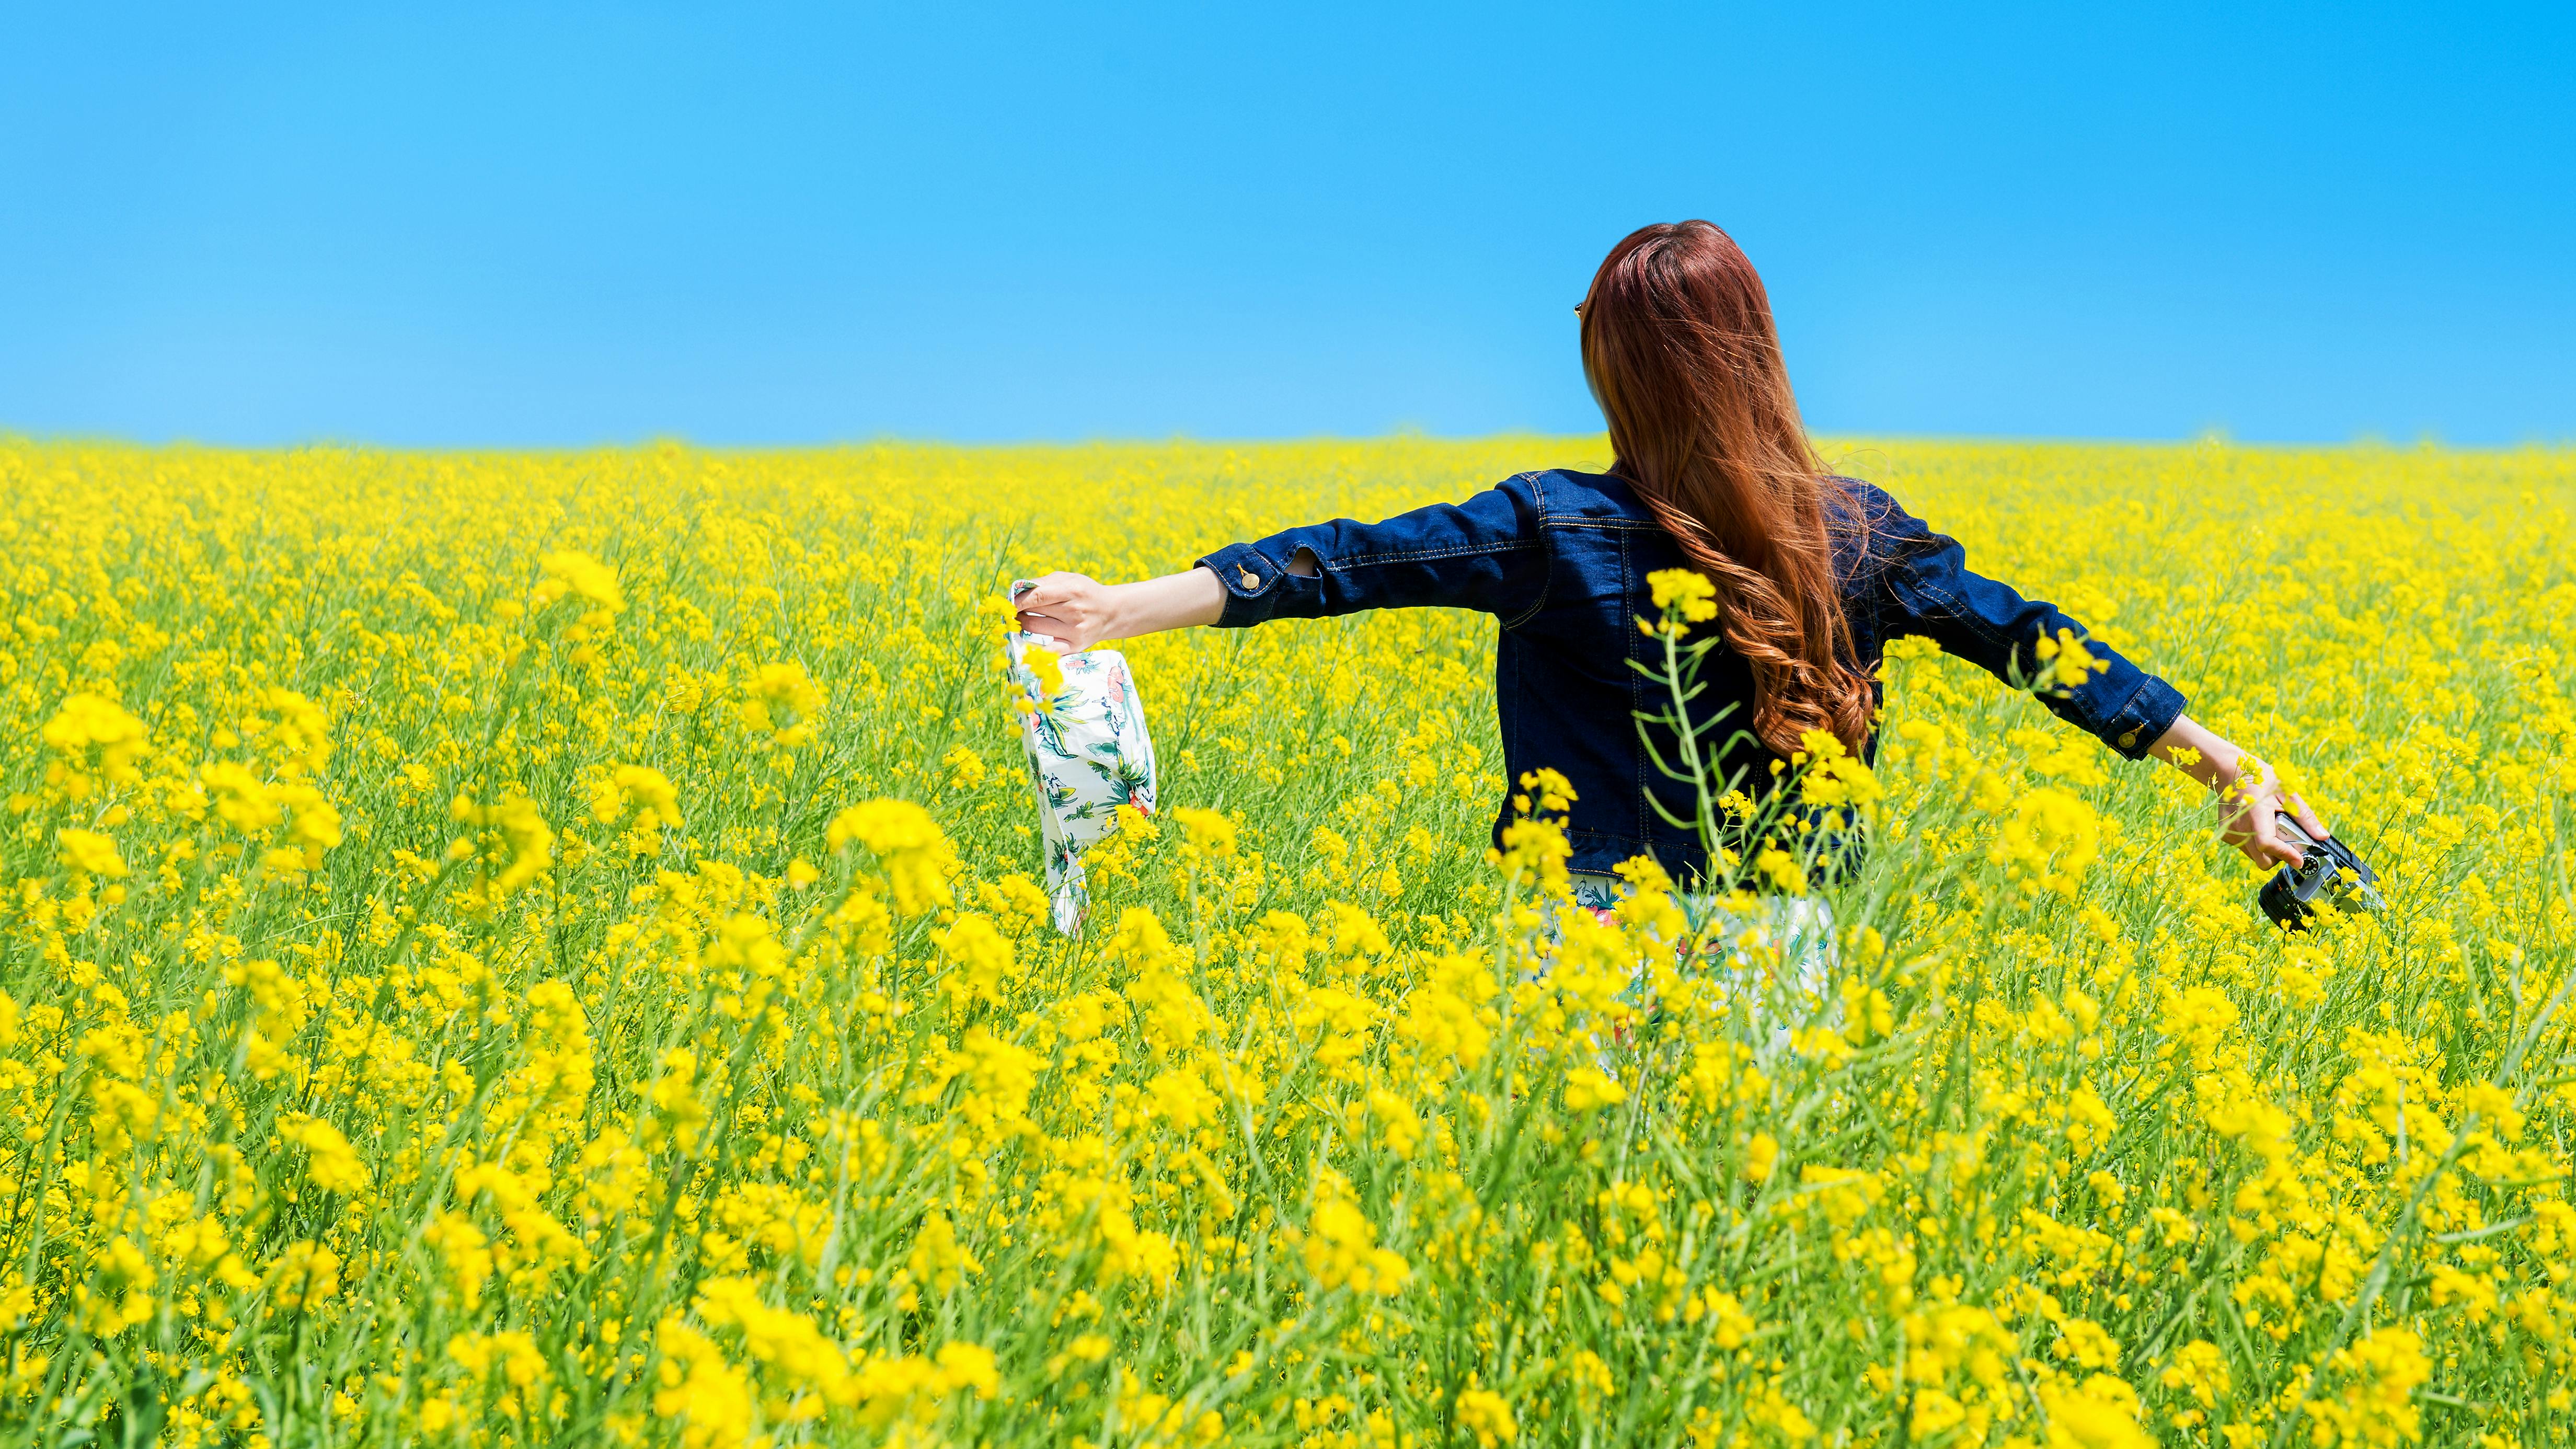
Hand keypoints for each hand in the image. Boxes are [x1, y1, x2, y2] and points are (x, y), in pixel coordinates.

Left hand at [1012, 572, 1119, 653]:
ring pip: (1035, 631)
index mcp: (1072, 591)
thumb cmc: (1084, 592)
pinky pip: (1046, 650)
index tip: (1006, 603)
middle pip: (1033, 615)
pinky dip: (1033, 647)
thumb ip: (1043, 583)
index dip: (1016, 601)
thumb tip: (1015, 591)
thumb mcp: (1069, 579)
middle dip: (1019, 613)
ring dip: (1024, 625)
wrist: (1110, 612)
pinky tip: (1028, 640)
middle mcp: (1073, 612)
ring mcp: (1074, 632)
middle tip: (1016, 611)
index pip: (1037, 597)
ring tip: (1026, 619)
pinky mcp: (1073, 647)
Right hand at [2148, 713, 2329, 869]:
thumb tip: (2322, 837)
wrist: (2229, 772)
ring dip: (2270, 851)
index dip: (2285, 854)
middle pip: (2263, 859)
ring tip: (2273, 828)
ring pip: (2256, 857)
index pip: (2267, 843)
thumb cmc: (2261, 779)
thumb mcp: (2287, 793)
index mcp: (2254, 814)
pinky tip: (2261, 828)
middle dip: (2280, 856)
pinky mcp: (2227, 835)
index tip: (2300, 861)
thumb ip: (2305, 817)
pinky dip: (2259, 845)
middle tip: (2289, 841)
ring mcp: (2230, 833)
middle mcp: (2239, 827)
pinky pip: (2248, 850)